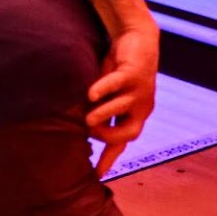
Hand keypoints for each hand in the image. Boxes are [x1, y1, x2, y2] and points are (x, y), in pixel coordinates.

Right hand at [88, 23, 158, 177]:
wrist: (138, 40)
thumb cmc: (119, 70)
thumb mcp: (108, 94)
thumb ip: (97, 109)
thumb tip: (76, 125)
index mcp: (134, 114)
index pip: (121, 141)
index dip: (109, 158)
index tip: (98, 175)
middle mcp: (140, 106)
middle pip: (130, 131)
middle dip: (110, 137)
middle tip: (90, 133)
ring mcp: (139, 90)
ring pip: (123, 108)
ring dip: (104, 115)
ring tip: (87, 120)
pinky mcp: (133, 72)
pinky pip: (117, 83)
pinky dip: (104, 89)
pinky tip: (91, 94)